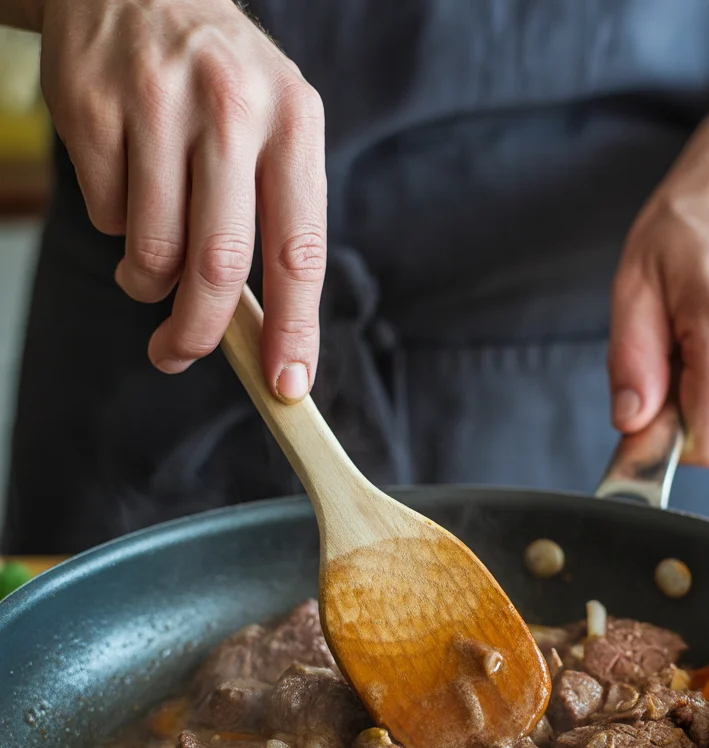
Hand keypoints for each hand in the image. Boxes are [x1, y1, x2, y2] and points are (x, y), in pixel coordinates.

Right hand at [38, 0, 325, 400]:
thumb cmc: (219, 83)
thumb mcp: (273, 127)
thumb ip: (276, 220)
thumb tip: (267, 335)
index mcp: (293, 122)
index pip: (300, 250)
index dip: (295, 329)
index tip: (288, 386)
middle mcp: (231, 107)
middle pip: (219, 264)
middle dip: (200, 331)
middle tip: (179, 355)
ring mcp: (156, 103)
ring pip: (153, 249)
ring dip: (147, 281)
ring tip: (149, 263)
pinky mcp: (91, 107)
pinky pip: (106, 215)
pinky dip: (116, 225)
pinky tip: (128, 186)